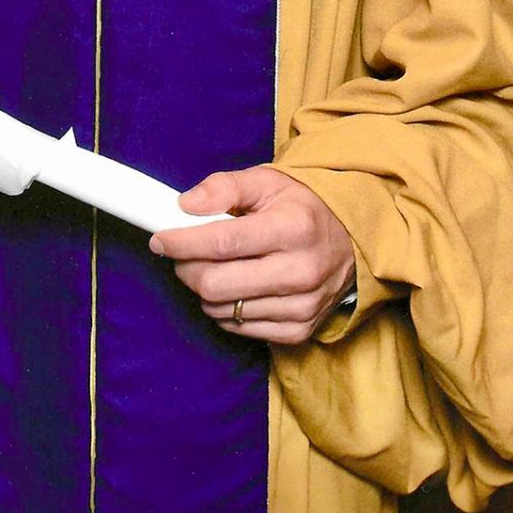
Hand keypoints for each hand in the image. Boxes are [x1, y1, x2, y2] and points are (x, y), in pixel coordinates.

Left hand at [148, 166, 355, 343]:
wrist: (351, 240)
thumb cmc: (302, 206)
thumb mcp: (267, 182)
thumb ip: (224, 187)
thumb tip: (185, 205)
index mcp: (293, 228)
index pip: (222, 243)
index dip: (182, 241)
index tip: (160, 238)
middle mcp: (300, 271)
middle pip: (216, 284)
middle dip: (186, 267)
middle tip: (182, 253)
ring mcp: (302, 306)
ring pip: (223, 310)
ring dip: (204, 289)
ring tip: (211, 266)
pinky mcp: (300, 331)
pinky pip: (240, 329)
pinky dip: (226, 309)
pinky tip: (234, 286)